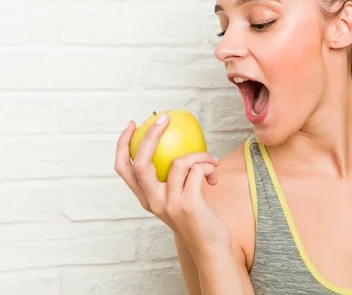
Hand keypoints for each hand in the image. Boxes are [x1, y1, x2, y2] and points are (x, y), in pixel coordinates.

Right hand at [114, 115, 230, 255]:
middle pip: (141, 162)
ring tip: (211, 161)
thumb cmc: (197, 217)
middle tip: (164, 119)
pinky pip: (197, 171)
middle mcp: (152, 201)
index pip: (123, 168)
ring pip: (178, 162)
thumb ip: (172, 178)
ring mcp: (169, 204)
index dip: (123, 144)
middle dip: (151, 135)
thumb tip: (178, 142)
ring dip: (199, 155)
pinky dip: (208, 166)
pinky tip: (214, 174)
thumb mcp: (177, 197)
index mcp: (145, 198)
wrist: (210, 247)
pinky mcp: (188, 204)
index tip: (131, 124)